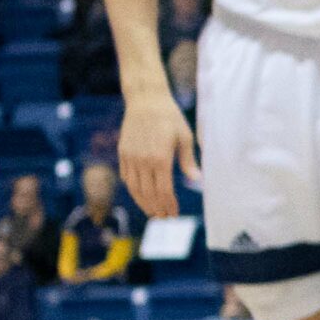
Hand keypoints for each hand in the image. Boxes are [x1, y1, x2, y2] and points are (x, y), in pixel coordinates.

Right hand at [118, 89, 198, 219]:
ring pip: (134, 188)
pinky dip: (133, 189)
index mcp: (160, 158)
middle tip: (164, 218)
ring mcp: (130, 157)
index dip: (169, 205)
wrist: (145, 101)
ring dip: (143, 202)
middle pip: (148, 193)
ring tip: (152, 212)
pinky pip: (126, 177)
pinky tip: (140, 196)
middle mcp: (142, 161)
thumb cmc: (170, 118)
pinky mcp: (122, 153)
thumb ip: (188, 161)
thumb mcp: (185, 137)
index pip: (164, 190)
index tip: (174, 214)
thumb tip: (196, 180)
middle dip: (157, 208)